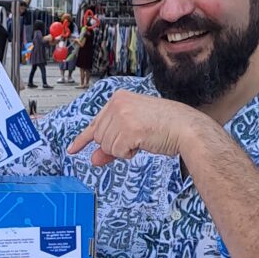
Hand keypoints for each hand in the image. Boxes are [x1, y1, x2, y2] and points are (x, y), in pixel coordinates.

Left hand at [67, 89, 204, 166]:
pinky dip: (128, 154)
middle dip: (115, 146)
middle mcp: (117, 103)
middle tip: (136, 140)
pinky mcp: (128, 129)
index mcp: (118, 98)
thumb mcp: (133, 131)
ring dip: (123, 150)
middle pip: (100, 138)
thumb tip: (93, 159)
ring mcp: (122, 116)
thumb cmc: (165, 127)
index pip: (95, 122)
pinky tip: (143, 143)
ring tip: (142, 138)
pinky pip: (116, 152)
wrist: (186, 128)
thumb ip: (111, 143)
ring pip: (106, 146)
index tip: (73, 149)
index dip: (83, 139)